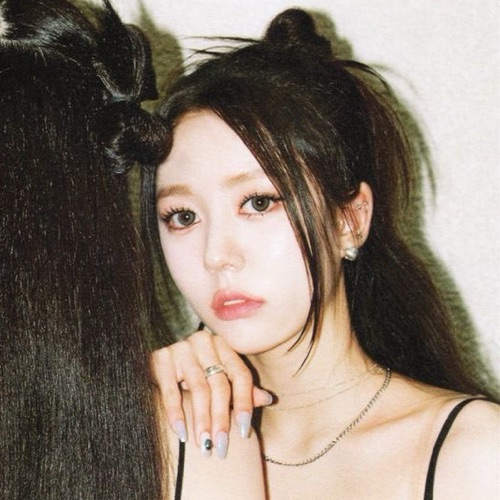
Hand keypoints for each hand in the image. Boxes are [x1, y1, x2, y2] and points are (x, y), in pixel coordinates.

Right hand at [152, 329, 272, 457]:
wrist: (154, 363)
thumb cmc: (195, 374)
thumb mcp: (219, 379)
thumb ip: (242, 390)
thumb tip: (268, 399)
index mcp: (223, 345)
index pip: (240, 374)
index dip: (245, 403)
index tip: (244, 432)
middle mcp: (204, 342)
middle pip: (220, 384)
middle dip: (222, 418)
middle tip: (221, 447)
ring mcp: (182, 348)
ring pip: (198, 389)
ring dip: (202, 420)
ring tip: (204, 444)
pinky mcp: (160, 358)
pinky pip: (170, 390)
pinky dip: (176, 414)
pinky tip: (182, 433)